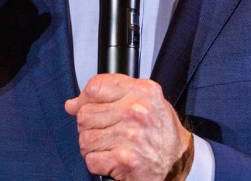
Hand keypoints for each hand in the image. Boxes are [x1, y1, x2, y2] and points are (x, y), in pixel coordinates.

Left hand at [65, 74, 193, 180]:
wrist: (178, 159)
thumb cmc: (159, 128)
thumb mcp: (143, 98)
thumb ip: (110, 92)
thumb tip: (72, 104)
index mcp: (140, 91)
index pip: (95, 87)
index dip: (84, 98)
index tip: (85, 106)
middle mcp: (136, 111)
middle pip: (85, 114)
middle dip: (87, 125)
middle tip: (100, 130)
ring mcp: (130, 136)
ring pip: (85, 138)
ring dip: (91, 146)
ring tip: (106, 145)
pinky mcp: (125, 160)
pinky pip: (92, 160)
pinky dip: (97, 162)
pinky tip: (110, 158)